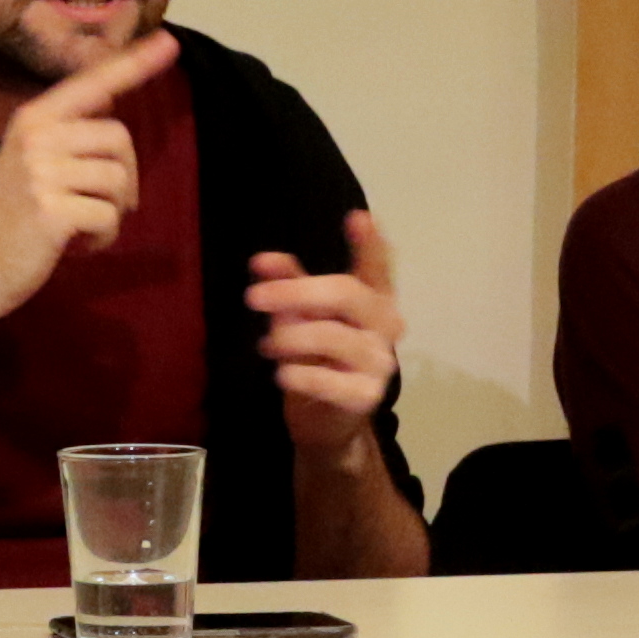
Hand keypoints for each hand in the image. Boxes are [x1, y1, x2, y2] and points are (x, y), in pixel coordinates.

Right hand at [0, 32, 174, 335]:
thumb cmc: (10, 219)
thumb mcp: (32, 162)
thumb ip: (68, 134)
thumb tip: (113, 108)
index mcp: (33, 118)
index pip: (93, 83)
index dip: (134, 63)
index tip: (170, 42)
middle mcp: (36, 135)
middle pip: (119, 138)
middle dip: (122, 178)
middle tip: (94, 205)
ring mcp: (41, 172)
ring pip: (119, 180)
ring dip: (110, 212)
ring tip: (77, 225)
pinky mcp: (51, 210)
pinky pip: (109, 217)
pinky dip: (101, 238)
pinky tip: (74, 245)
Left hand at [245, 210, 404, 455]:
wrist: (327, 420)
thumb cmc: (317, 356)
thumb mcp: (301, 315)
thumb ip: (287, 285)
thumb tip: (259, 262)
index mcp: (374, 298)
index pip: (378, 266)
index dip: (370, 243)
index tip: (358, 217)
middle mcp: (386, 325)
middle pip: (347, 295)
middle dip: (297, 292)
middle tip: (253, 296)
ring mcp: (380, 362)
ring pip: (334, 337)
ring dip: (290, 338)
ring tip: (266, 345)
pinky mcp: (366, 396)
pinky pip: (332, 380)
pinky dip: (302, 375)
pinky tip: (282, 374)